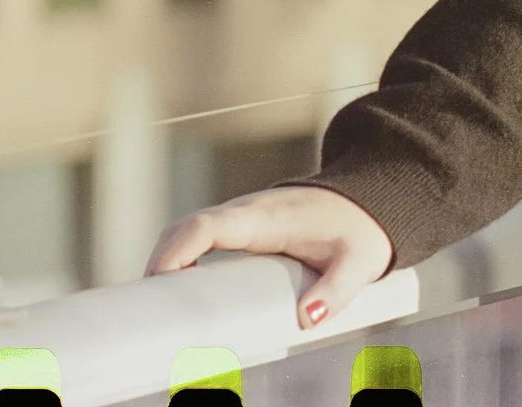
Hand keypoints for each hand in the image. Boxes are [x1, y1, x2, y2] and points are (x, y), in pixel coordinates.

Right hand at [147, 183, 394, 328]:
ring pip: (187, 231)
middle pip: (185, 229)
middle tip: (147, 312)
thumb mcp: (360, 262)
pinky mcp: (244, 227)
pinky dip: (179, 259)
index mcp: (268, 217)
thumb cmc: (363, 231)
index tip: (157, 285)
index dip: (176, 251)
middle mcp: (248, 212)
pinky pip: (200, 237)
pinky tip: (174, 294)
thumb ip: (338, 289)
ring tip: (154, 311)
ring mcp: (243, 217)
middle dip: (159, 264)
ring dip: (165, 263)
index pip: (208, 225)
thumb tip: (308, 319)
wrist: (374, 201)